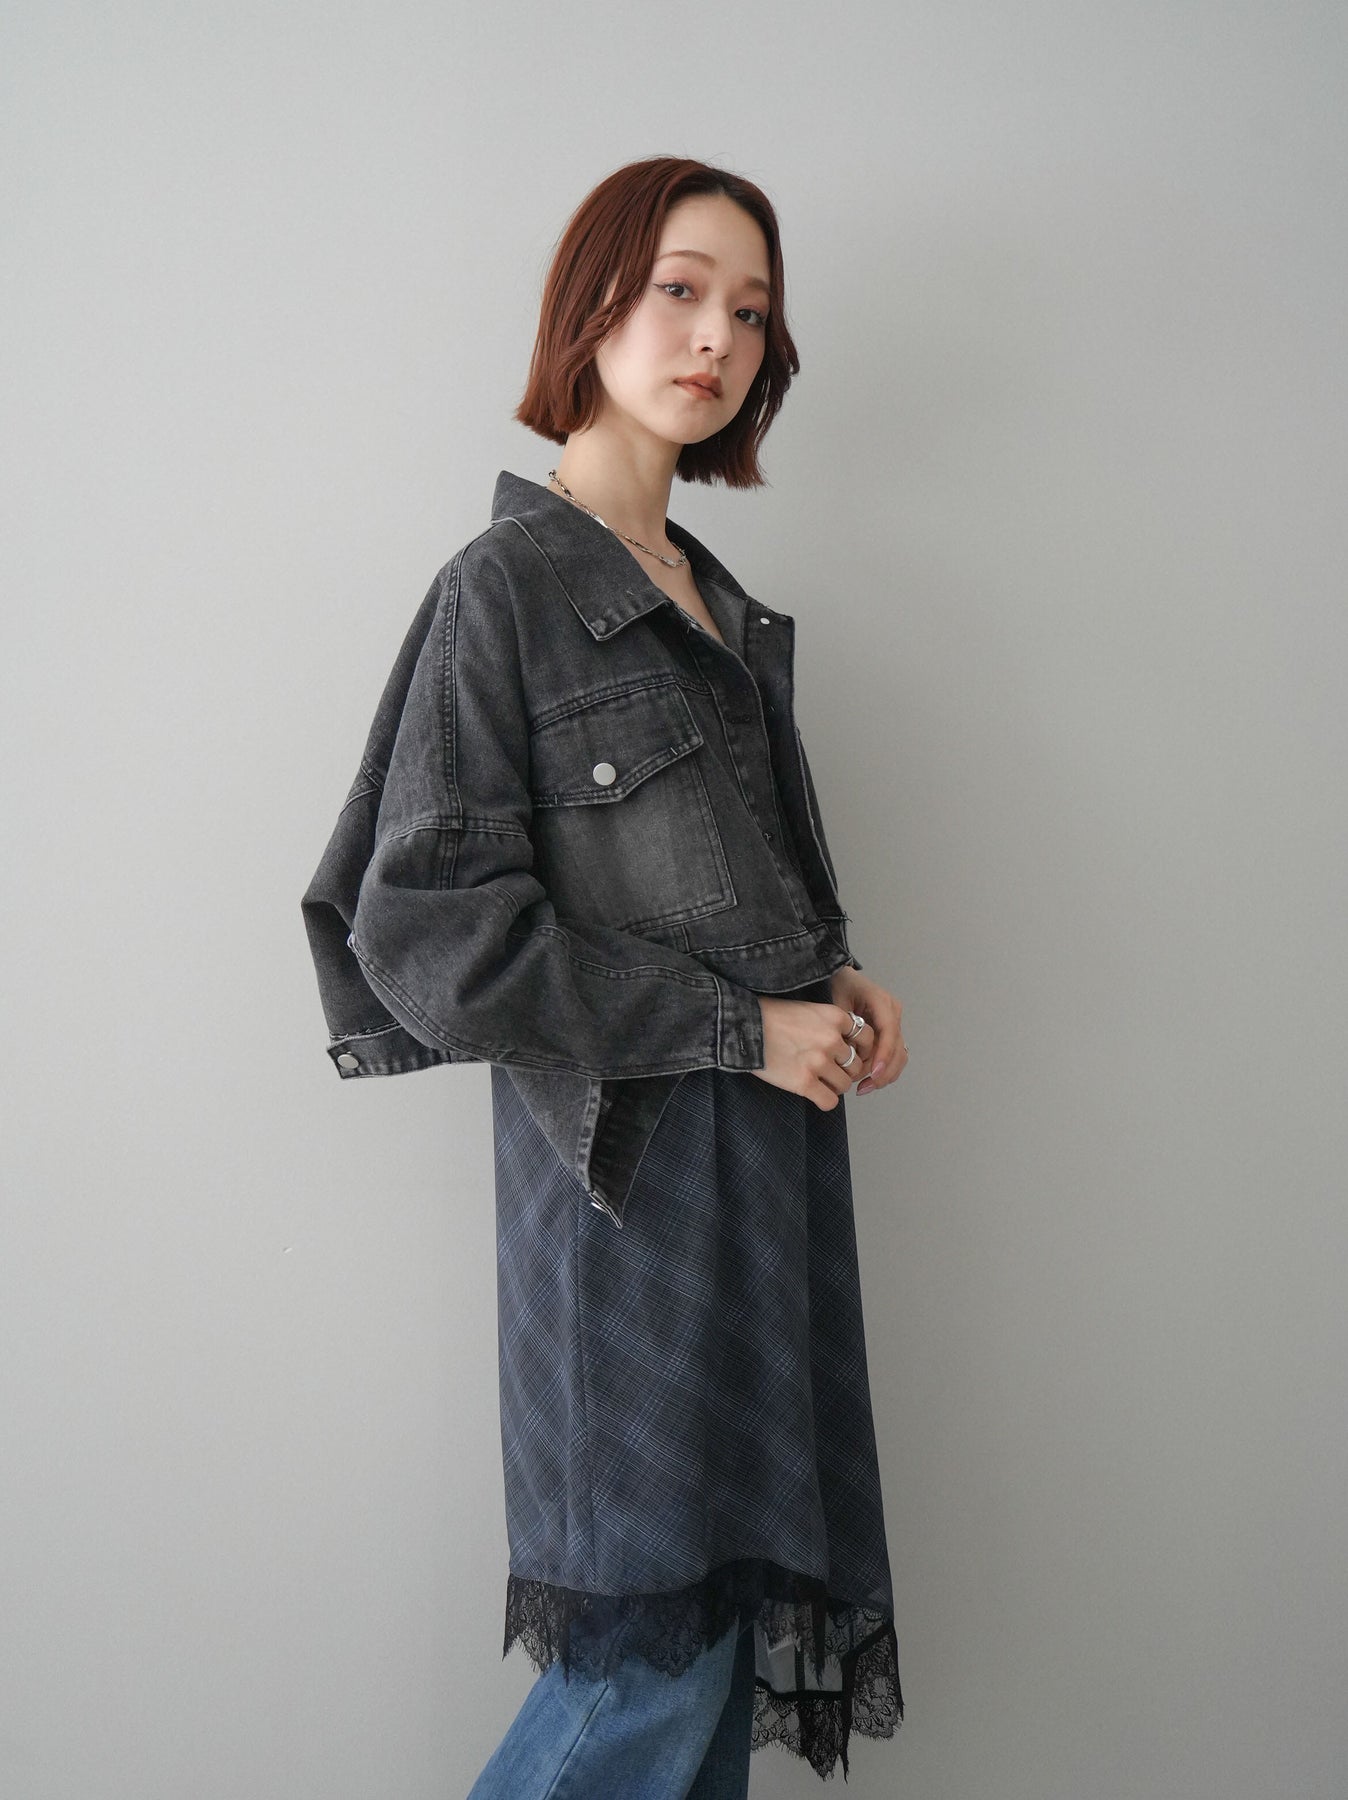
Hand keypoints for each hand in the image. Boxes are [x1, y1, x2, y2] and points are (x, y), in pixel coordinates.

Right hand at [752, 994, 878, 1110]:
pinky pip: (829, 1101)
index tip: (848, 1054)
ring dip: (834, 1086)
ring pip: (844, 1085)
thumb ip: (831, 1024)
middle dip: (845, 1070)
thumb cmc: (772, 1016)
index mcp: (835, 1017)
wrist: (744, 1026)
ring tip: (819, 1081)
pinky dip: (825, 1101)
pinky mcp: (804, 1082)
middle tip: (829, 1071)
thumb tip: (848, 1047)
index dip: (860, 1049)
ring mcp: (818, 1062)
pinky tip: (814, 1094)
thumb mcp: (809, 1009)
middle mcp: (831, 1039)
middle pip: (856, 1064)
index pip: (867, 1038)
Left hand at [828, 967, 906, 1096]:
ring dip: (885, 1075)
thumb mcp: (838, 1002)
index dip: (884, 1054)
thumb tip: (850, 1055)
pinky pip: (893, 1056)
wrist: (843, 978)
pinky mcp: (890, 1033)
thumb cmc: (839, 986)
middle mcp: (893, 1013)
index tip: (875, 1072)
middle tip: (865, 1087)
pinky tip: (868, 1081)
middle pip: (898, 1048)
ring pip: (899, 1056)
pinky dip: (883, 1071)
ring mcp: (894, 1023)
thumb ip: (845, 1028)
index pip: (890, 1031)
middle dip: (884, 1071)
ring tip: (864, 1088)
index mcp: (882, 1002)